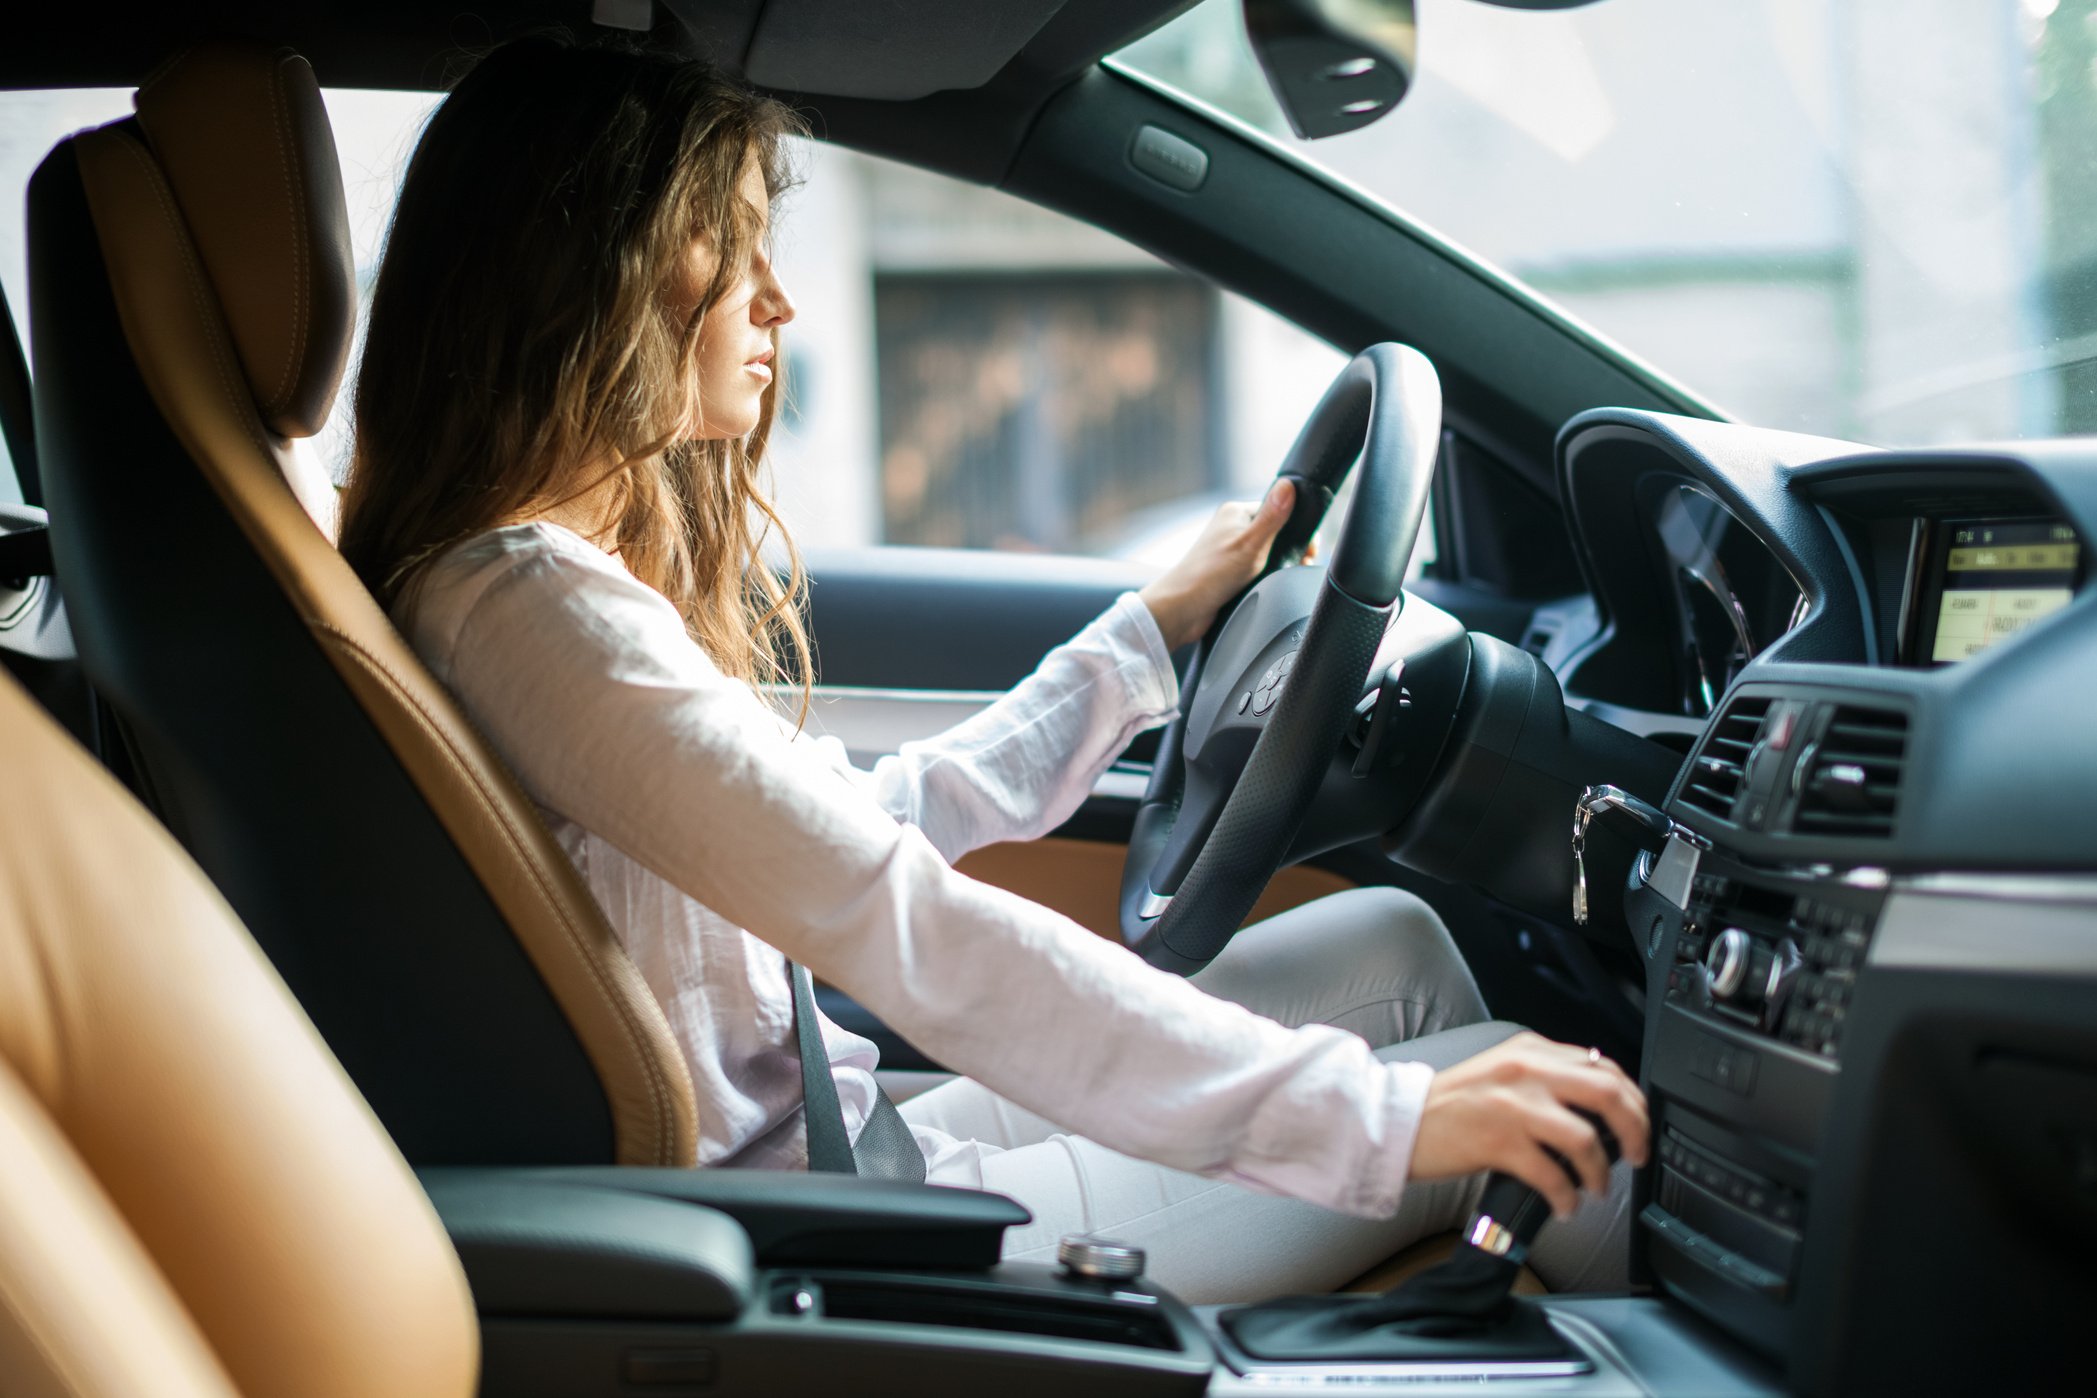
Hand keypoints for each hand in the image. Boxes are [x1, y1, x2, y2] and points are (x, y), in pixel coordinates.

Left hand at [1138, 480, 1301, 650]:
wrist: (1183, 610)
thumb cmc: (1210, 575)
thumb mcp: (1250, 544)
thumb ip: (1272, 516)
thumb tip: (1288, 484)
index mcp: (1236, 513)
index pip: (1277, 509)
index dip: (1296, 527)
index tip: (1309, 546)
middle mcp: (1232, 529)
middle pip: (1274, 532)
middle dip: (1290, 548)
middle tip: (1301, 563)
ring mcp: (1230, 551)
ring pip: (1267, 553)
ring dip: (1278, 564)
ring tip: (1285, 574)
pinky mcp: (1229, 572)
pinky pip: (1257, 570)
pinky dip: (1266, 577)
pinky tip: (1269, 584)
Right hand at [1408, 1032, 1649, 1220]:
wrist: (1401, 1122)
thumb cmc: (1450, 1105)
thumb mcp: (1501, 1072)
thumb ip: (1544, 1077)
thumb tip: (1594, 1106)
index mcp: (1530, 1051)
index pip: (1603, 1067)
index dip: (1633, 1101)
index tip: (1637, 1126)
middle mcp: (1526, 1071)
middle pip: (1608, 1094)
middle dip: (1635, 1131)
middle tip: (1635, 1156)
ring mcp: (1513, 1105)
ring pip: (1586, 1138)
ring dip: (1600, 1173)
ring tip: (1594, 1189)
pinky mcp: (1498, 1141)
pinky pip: (1552, 1175)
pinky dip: (1566, 1198)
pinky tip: (1563, 1206)